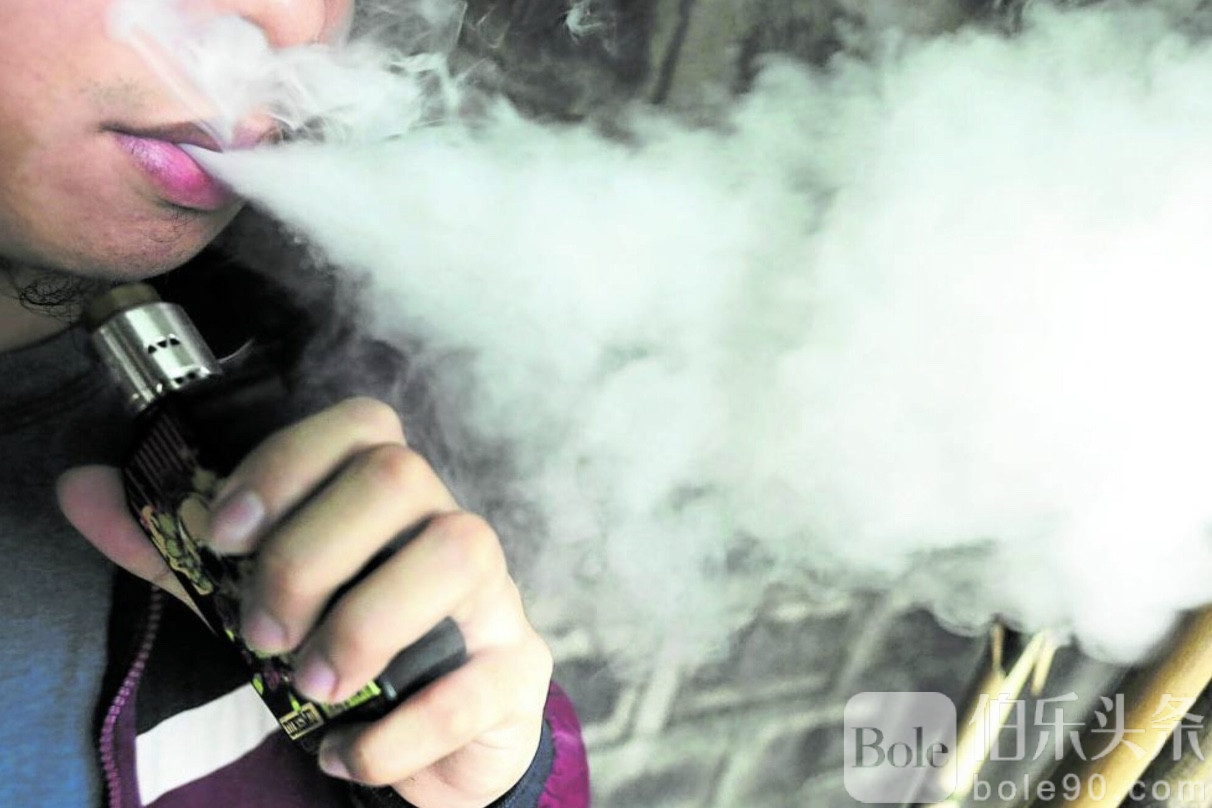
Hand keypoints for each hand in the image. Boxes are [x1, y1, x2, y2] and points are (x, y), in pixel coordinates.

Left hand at [58, 397, 552, 807]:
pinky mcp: (518, 673)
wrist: (434, 740)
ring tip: (312, 687)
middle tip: (263, 632)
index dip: (287, 464)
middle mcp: (450, 528)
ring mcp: (496, 596)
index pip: (362, 426)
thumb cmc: (347, 651)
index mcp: (392, 500)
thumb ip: (178, 549)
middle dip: (309, 553)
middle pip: (399, 476)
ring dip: (362, 624)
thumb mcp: (257, 597)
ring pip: (457, 552)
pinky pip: (473, 684)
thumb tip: (81, 488)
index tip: (224, 534)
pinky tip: (344, 754)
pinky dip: (394, 732)